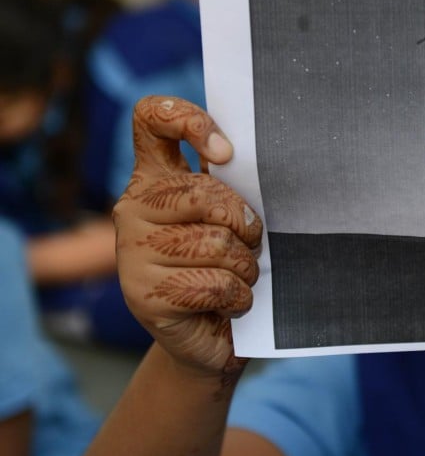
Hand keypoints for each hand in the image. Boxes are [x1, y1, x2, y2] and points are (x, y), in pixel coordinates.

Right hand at [112, 96, 262, 378]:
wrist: (213, 338)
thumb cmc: (229, 266)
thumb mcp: (232, 218)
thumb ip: (234, 183)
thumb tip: (261, 154)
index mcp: (154, 179)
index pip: (151, 118)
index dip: (189, 120)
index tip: (225, 153)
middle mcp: (132, 209)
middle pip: (204, 192)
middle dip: (246, 223)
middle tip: (251, 244)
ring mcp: (132, 253)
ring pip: (214, 244)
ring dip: (246, 267)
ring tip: (240, 278)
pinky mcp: (143, 295)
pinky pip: (213, 284)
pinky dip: (238, 297)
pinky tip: (230, 304)